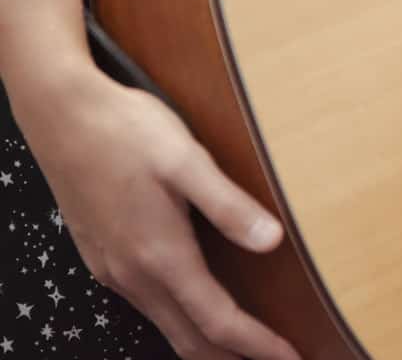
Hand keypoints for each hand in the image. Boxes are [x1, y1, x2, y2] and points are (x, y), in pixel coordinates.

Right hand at [8, 64, 298, 359]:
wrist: (61, 115)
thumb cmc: (127, 131)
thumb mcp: (186, 160)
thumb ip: (228, 205)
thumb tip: (272, 241)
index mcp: (160, 255)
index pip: (217, 322)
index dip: (257, 346)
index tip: (292, 357)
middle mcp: (134, 274)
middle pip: (190, 339)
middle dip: (234, 358)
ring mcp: (113, 269)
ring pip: (166, 326)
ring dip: (207, 345)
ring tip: (246, 347)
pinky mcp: (103, 257)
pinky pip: (147, 307)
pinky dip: (180, 322)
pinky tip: (197, 310)